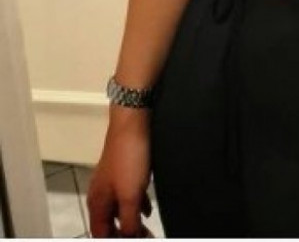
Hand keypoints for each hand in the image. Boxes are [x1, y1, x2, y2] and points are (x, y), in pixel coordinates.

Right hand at [87, 116, 152, 237]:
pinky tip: (148, 209)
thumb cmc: (129, 157)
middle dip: (125, 234)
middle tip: (145, 238)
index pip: (100, 234)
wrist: (133, 121)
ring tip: (147, 230)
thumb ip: (128, 221)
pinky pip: (128, 195)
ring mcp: (111, 181)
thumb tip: (129, 239)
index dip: (115, 241)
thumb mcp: (130, 195)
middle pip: (109, 224)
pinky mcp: (124, 170)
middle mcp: (100, 194)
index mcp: (97, 203)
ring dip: (132, 222)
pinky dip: (137, 206)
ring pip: (120, 210)